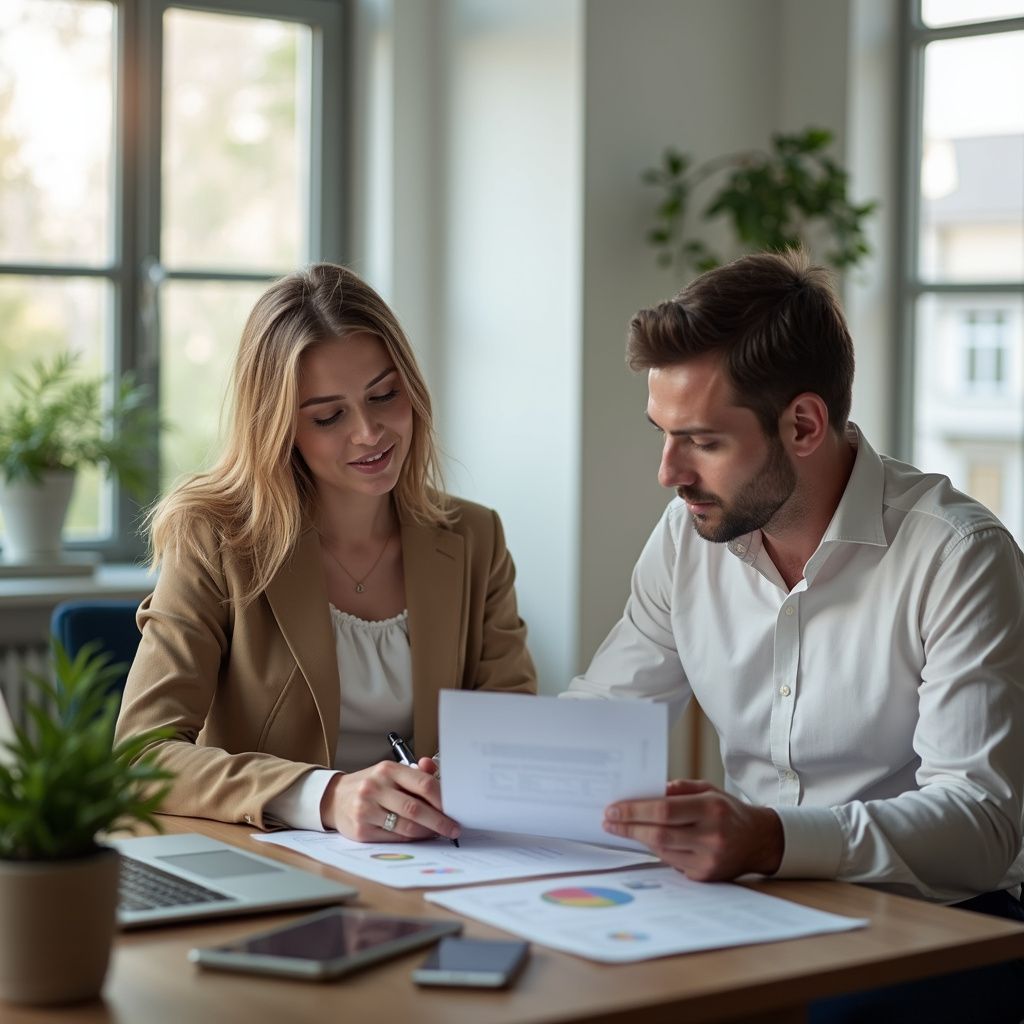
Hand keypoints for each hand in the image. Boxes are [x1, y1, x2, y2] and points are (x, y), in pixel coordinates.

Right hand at [320, 760, 461, 842]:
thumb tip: (435, 769)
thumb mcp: (389, 772)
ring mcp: (366, 809)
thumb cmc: (370, 785)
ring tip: (437, 833)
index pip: (423, 784)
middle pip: (416, 808)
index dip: (442, 799)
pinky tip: (418, 837)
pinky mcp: (361, 830)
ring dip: (426, 832)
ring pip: (406, 826)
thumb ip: (415, 773)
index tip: (455, 808)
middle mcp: (375, 787)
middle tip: (452, 828)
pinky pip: (393, 838)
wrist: (334, 798)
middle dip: (439, 821)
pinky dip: (410, 839)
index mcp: (387, 769)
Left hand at [602, 779, 783, 880]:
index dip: (635, 811)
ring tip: (621, 828)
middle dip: (629, 827)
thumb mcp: (708, 790)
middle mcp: (711, 836)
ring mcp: (708, 860)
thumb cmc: (728, 811)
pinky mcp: (704, 876)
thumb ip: (678, 789)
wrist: (759, 841)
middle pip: (659, 833)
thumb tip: (646, 792)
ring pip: (662, 850)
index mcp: (711, 808)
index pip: (664, 810)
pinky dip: (656, 850)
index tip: (613, 809)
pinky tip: (646, 840)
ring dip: (638, 839)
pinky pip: (670, 862)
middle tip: (609, 821)